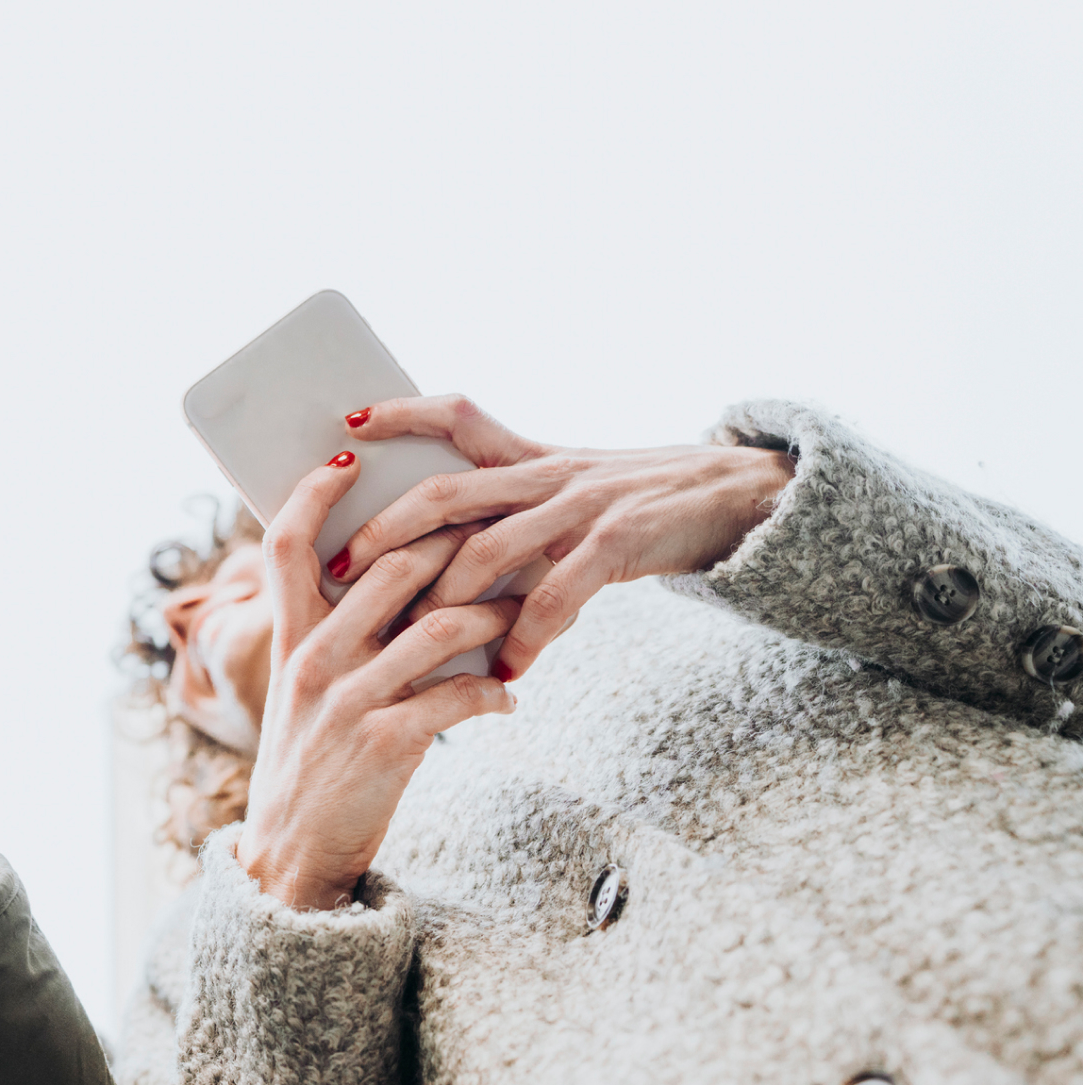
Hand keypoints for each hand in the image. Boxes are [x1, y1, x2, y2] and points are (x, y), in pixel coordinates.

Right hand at [238, 454, 521, 910]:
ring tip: (524, 615)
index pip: (287, 545)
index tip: (350, 459)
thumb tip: (397, 581)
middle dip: (454, 543)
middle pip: (387, 567)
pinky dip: (493, 694)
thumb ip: (337, 636)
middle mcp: (313, 660)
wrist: (293, 854)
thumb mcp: (304, 692)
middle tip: (500, 532)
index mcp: (289, 639)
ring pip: (438, 625)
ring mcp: (347, 700)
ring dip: (495, 615)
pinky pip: (458, 697)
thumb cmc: (312, 764)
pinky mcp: (384, 743)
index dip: (314, 495)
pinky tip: (507, 700)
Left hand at [339, 397, 794, 679]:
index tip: (347, 423)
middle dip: (383, 531)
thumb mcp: (577, 489)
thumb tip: (444, 545)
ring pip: (487, 548)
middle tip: (339, 569)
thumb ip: (518, 509)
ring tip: (411, 639)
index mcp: (533, 456)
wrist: (745, 497)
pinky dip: (524, 639)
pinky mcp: (617, 542)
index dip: (401, 412)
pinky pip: (555, 596)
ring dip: (442, 601)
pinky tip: (506, 673)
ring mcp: (581, 505)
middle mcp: (547, 472)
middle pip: (444, 492)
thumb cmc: (647, 505)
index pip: (456, 415)